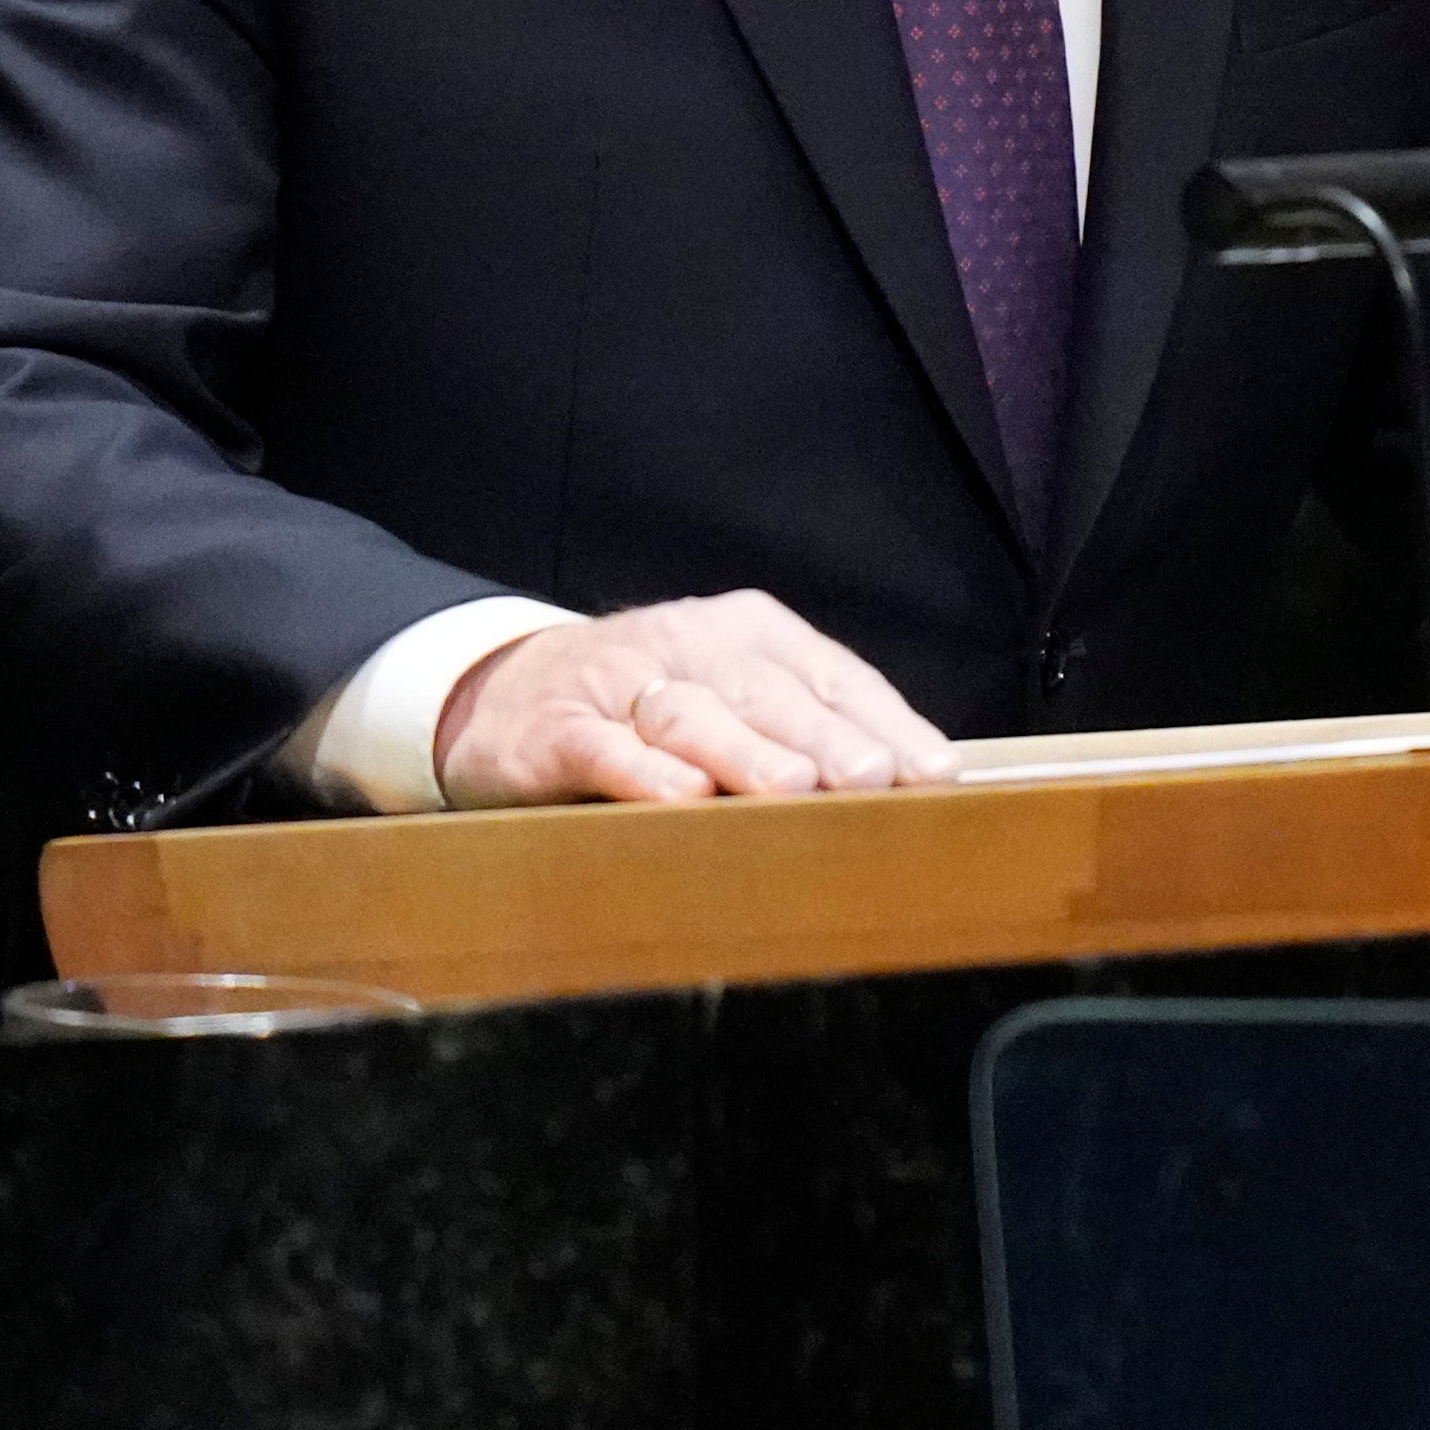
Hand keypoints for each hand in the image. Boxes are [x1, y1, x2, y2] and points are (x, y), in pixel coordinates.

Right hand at [434, 590, 960, 807]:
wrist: (497, 694)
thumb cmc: (641, 707)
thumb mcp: (726, 698)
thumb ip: (802, 732)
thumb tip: (904, 790)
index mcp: (746, 632)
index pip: (830, 675)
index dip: (884, 723)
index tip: (931, 772)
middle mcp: (688, 642)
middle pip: (769, 694)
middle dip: (826, 738)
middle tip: (874, 778)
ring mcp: (620, 682)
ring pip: (693, 715)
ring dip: (744, 752)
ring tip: (791, 789)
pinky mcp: (558, 727)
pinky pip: (606, 748)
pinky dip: (644, 771)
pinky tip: (681, 798)